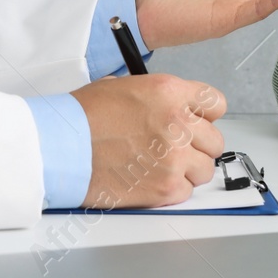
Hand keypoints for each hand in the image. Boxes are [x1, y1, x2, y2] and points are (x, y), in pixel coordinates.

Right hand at [72, 74, 226, 207]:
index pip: (215, 103)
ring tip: (162, 165)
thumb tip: (174, 106)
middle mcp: (178, 124)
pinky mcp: (165, 187)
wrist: (61, 147)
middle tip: (177, 147)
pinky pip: (186, 191)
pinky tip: (151, 179)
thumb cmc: (82, 117)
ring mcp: (174, 158)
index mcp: (169, 92)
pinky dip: (172, 189)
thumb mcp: (124, 86)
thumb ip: (158, 96)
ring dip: (188, 169)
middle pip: (214, 140)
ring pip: (205, 169)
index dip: (206, 115)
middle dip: (198, 145)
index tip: (199, 122)